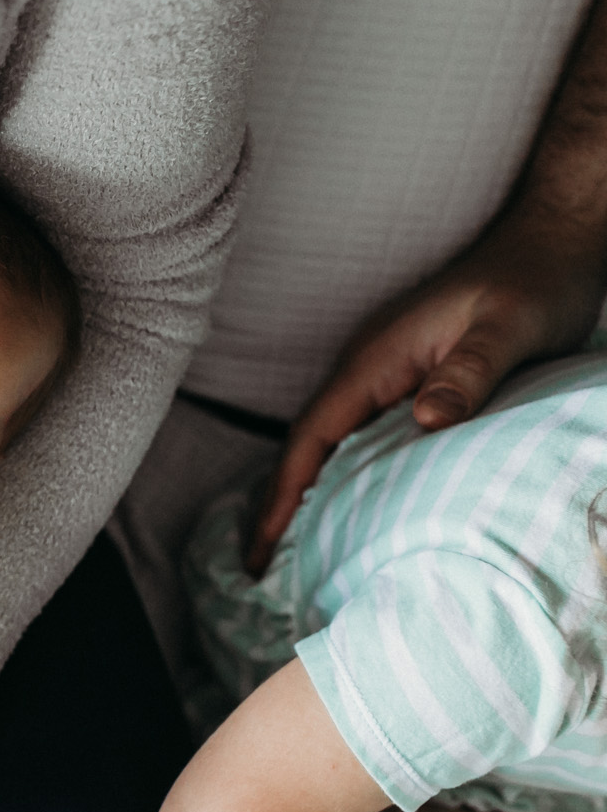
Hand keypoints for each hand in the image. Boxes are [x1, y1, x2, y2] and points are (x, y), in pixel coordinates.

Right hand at [247, 212, 606, 573]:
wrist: (551, 241)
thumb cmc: (532, 283)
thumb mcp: (508, 328)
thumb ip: (469, 372)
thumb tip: (426, 421)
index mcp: (374, 362)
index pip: (309, 439)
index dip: (280, 498)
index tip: (259, 552)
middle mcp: (366, 371)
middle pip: (305, 449)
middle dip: (277, 508)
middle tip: (261, 571)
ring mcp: (384, 376)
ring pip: (329, 446)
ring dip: (305, 495)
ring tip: (290, 554)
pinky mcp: (406, 382)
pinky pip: (358, 439)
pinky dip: (341, 478)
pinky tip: (347, 508)